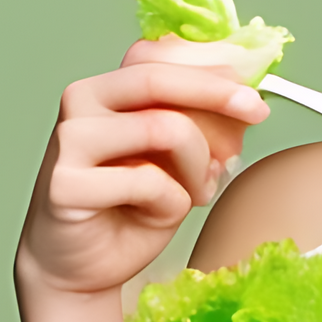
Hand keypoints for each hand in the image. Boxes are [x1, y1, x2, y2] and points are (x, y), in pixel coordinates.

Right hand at [16, 39, 269, 298]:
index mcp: (106, 87)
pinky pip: (148, 181)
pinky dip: (173, 202)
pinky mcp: (66, 184)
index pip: (159, 57)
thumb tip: (246, 92)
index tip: (253, 88)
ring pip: (163, 128)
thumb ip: (195, 119)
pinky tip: (161, 214)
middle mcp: (81, 101)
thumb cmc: (130, 206)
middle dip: (217, 93)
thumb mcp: (172, 155)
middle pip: (158, 80)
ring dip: (197, 164)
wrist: (82, 264)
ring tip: (200, 191)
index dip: (211, 67)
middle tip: (256, 112)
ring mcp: (69, 140)